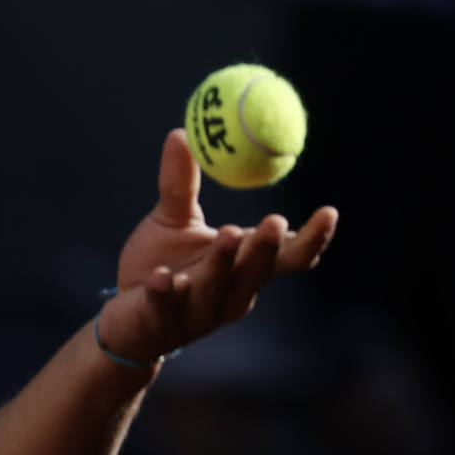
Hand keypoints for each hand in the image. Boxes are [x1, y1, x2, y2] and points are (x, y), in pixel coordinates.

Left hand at [101, 129, 337, 362]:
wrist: (126, 320)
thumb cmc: (160, 266)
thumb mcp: (172, 221)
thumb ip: (180, 183)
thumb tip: (182, 132)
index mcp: (244, 269)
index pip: (287, 258)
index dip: (311, 239)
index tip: (328, 211)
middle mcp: (230, 294)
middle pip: (257, 272)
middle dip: (267, 248)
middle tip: (276, 222)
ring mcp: (196, 313)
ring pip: (217, 289)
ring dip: (225, 263)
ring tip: (230, 234)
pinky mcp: (160, 322)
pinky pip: (164, 306)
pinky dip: (166, 292)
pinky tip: (163, 277)